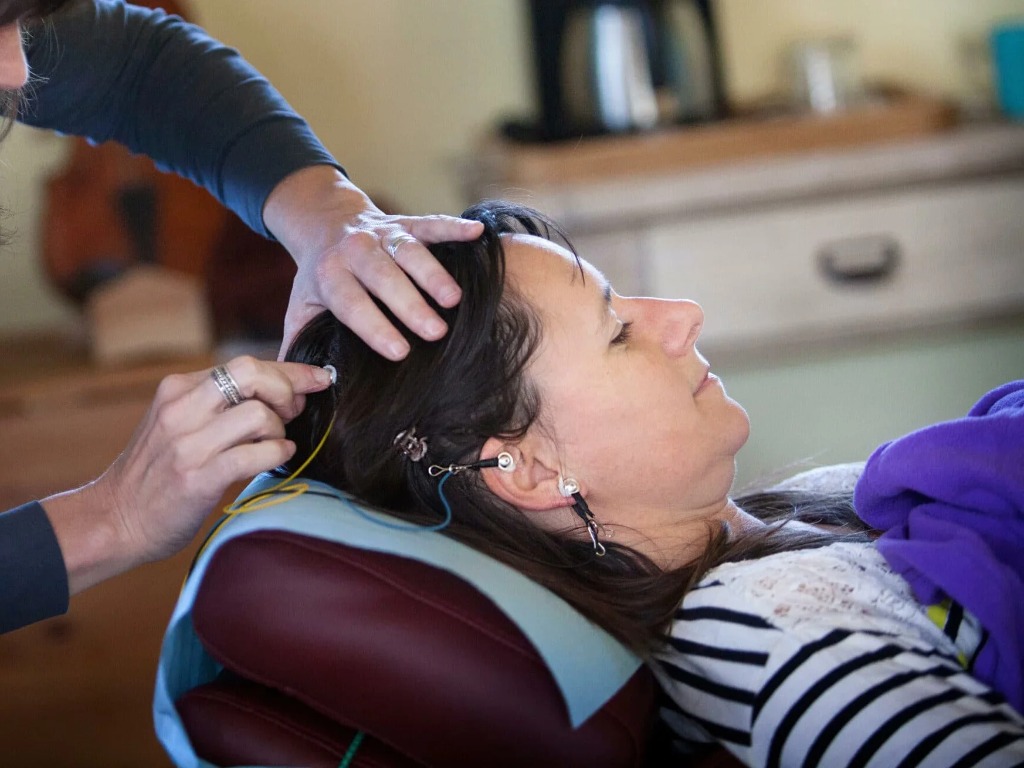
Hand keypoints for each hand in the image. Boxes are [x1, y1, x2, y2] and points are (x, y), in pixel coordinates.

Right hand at [41, 357, 331, 594]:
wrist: (115, 519)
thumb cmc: (159, 472)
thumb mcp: (179, 423)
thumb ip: (221, 403)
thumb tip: (287, 391)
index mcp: (177, 389)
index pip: (245, 364)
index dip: (290, 371)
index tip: (318, 378)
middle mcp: (180, 409)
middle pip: (252, 374)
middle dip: (287, 390)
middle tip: (293, 412)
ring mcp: (187, 444)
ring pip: (258, 414)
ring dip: (279, 430)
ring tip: (273, 443)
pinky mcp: (197, 477)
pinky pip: (255, 455)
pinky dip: (276, 454)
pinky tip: (277, 458)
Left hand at [263, 165, 482, 359]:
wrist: (323, 220)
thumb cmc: (320, 275)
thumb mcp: (300, 306)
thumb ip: (299, 343)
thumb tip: (298, 390)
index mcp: (329, 276)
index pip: (352, 304)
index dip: (375, 327)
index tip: (399, 352)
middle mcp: (355, 252)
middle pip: (384, 277)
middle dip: (410, 304)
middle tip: (435, 332)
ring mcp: (382, 234)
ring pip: (409, 252)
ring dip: (433, 274)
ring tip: (454, 300)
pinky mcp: (404, 222)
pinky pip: (430, 223)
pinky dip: (453, 227)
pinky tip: (478, 232)